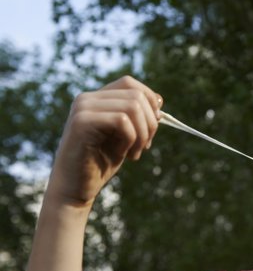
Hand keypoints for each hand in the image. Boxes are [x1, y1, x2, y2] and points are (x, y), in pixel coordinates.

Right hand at [46, 76, 161, 207]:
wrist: (75, 188)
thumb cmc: (100, 163)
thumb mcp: (126, 136)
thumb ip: (138, 117)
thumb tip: (159, 101)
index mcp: (96, 99)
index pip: (129, 83)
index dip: (148, 100)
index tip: (154, 124)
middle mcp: (87, 99)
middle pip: (135, 95)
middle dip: (150, 123)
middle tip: (146, 146)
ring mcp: (83, 108)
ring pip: (132, 106)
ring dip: (142, 134)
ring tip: (135, 153)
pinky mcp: (82, 122)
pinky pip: (122, 120)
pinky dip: (130, 139)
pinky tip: (123, 154)